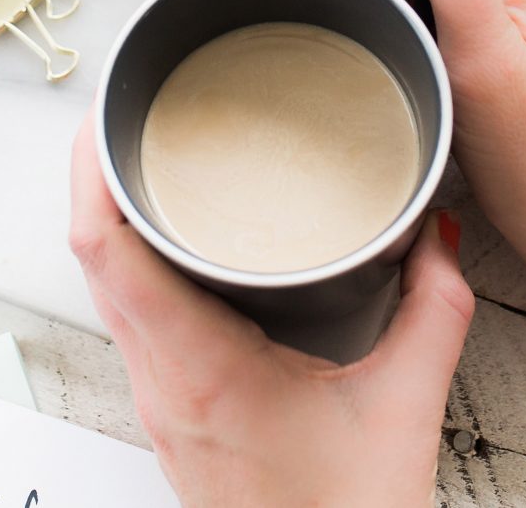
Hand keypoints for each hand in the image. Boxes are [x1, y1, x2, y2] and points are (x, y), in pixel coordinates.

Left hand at [68, 120, 472, 507]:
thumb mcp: (406, 405)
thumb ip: (434, 309)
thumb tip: (434, 237)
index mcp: (200, 369)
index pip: (106, 250)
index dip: (90, 171)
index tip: (103, 115)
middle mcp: (163, 384)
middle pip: (92, 258)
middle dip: (97, 175)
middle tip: (124, 110)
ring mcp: (160, 403)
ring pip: (105, 289)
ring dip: (112, 218)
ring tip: (143, 157)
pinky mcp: (172, 415)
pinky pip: (131, 319)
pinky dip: (135, 263)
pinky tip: (170, 239)